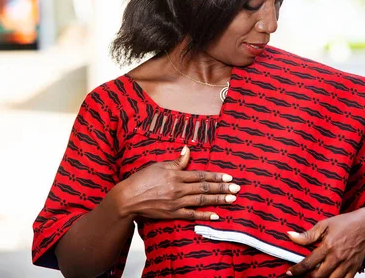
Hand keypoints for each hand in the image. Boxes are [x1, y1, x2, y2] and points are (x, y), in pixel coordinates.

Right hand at [109, 145, 239, 220]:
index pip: (201, 175)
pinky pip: (191, 215)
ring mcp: (176, 203)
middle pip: (205, 188)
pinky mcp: (172, 214)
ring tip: (232, 199)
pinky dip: (204, 215)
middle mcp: (178, 189)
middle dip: (222, 188)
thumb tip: (187, 149)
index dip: (216, 176)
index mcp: (176, 175)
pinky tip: (216, 215)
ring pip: (201, 201)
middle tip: (237, 188)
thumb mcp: (159, 165)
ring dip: (218, 200)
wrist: (128, 198)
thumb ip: (176, 161)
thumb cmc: (142, 179)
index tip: (229, 177)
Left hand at [286, 208, 364, 277]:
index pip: (309, 263)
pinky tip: (330, 277)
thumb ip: (308, 234)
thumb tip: (290, 236)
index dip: (297, 270)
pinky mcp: (354, 268)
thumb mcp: (324, 224)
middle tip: (302, 274)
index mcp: (328, 246)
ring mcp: (346, 265)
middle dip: (308, 277)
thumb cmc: (346, 223)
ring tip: (315, 276)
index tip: (290, 273)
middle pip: (319, 276)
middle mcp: (337, 258)